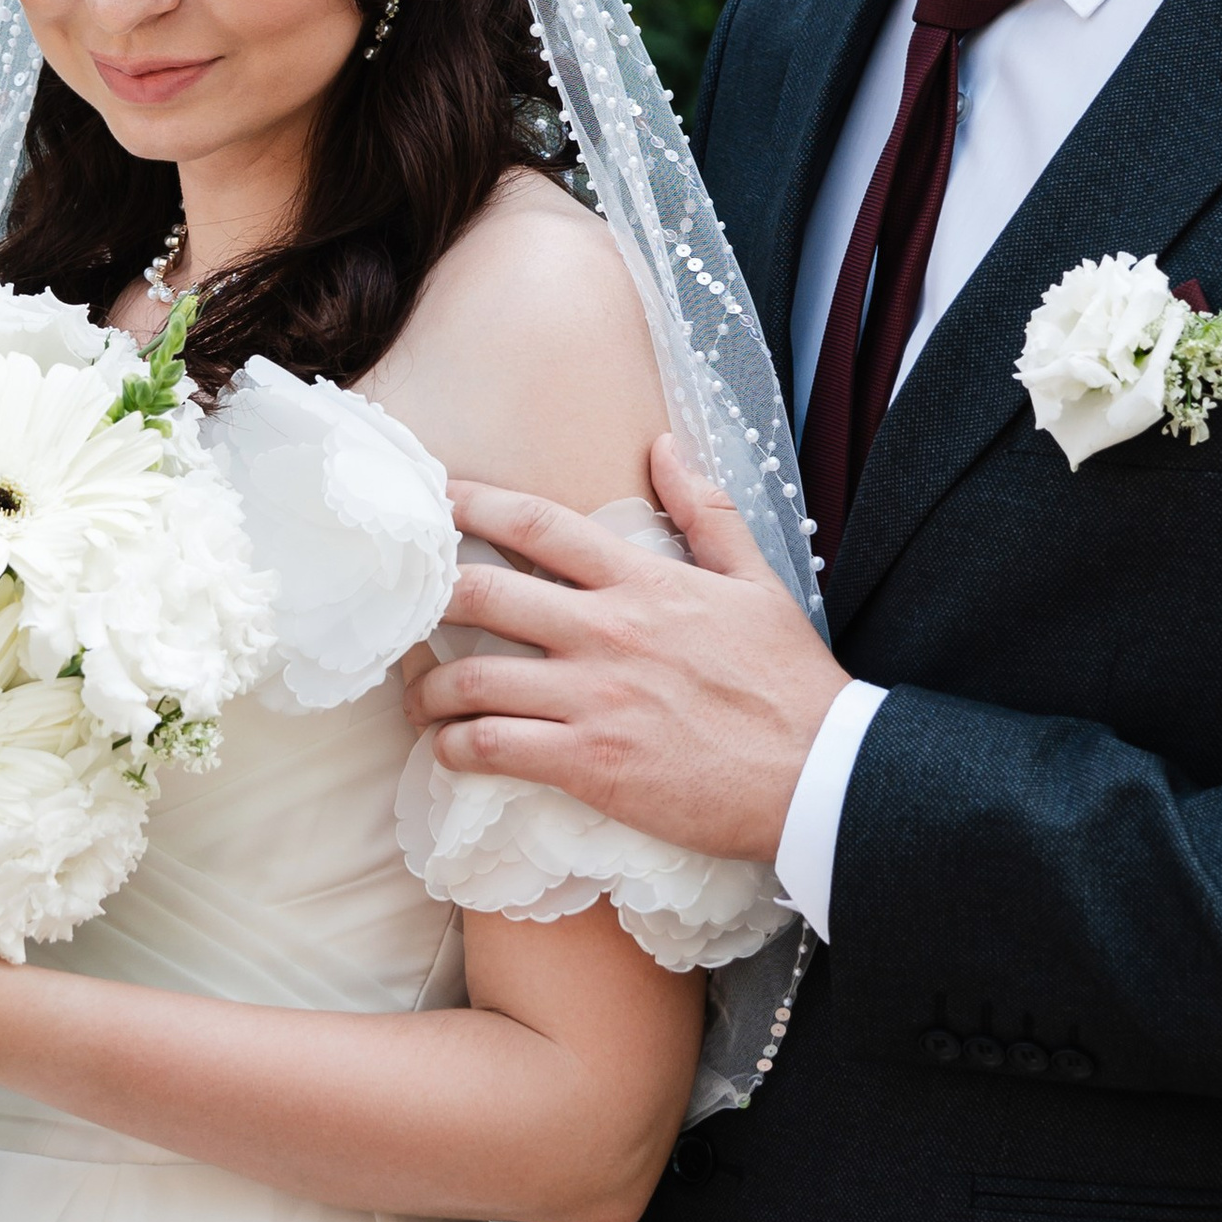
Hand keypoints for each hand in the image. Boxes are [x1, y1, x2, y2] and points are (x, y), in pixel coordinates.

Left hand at [402, 434, 852, 867]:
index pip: (537, 526)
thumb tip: (663, 446)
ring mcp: (593, 699)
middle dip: (426, 596)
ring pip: (471, 679)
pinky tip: (449, 749)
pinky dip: (454, 748)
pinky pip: (492, 748)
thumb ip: (706, 512)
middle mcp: (607, 631)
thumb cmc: (790, 682)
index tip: (432, 499)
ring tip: (418, 697)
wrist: (818, 775)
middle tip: (402, 607)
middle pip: (482, 594)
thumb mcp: (758, 582)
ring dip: (427, 688)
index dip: (472, 505)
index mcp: (645, 582)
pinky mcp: (588, 765)